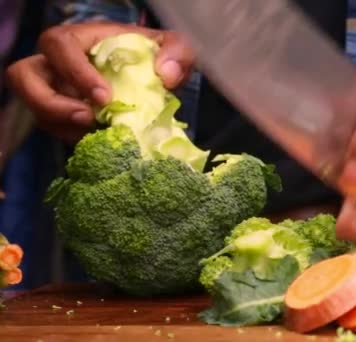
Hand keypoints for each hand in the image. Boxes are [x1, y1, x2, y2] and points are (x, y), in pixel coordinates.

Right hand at [6, 22, 194, 142]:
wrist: (154, 77)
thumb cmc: (157, 55)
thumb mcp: (174, 46)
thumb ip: (177, 53)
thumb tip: (166, 75)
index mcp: (81, 40)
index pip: (58, 46)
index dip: (74, 72)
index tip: (104, 97)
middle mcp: (59, 64)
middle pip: (24, 77)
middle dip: (50, 102)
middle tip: (87, 119)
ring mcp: (57, 91)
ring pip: (37, 109)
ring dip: (62, 127)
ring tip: (95, 136)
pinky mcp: (64, 117)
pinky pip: (56, 131)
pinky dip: (75, 140)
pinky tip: (102, 144)